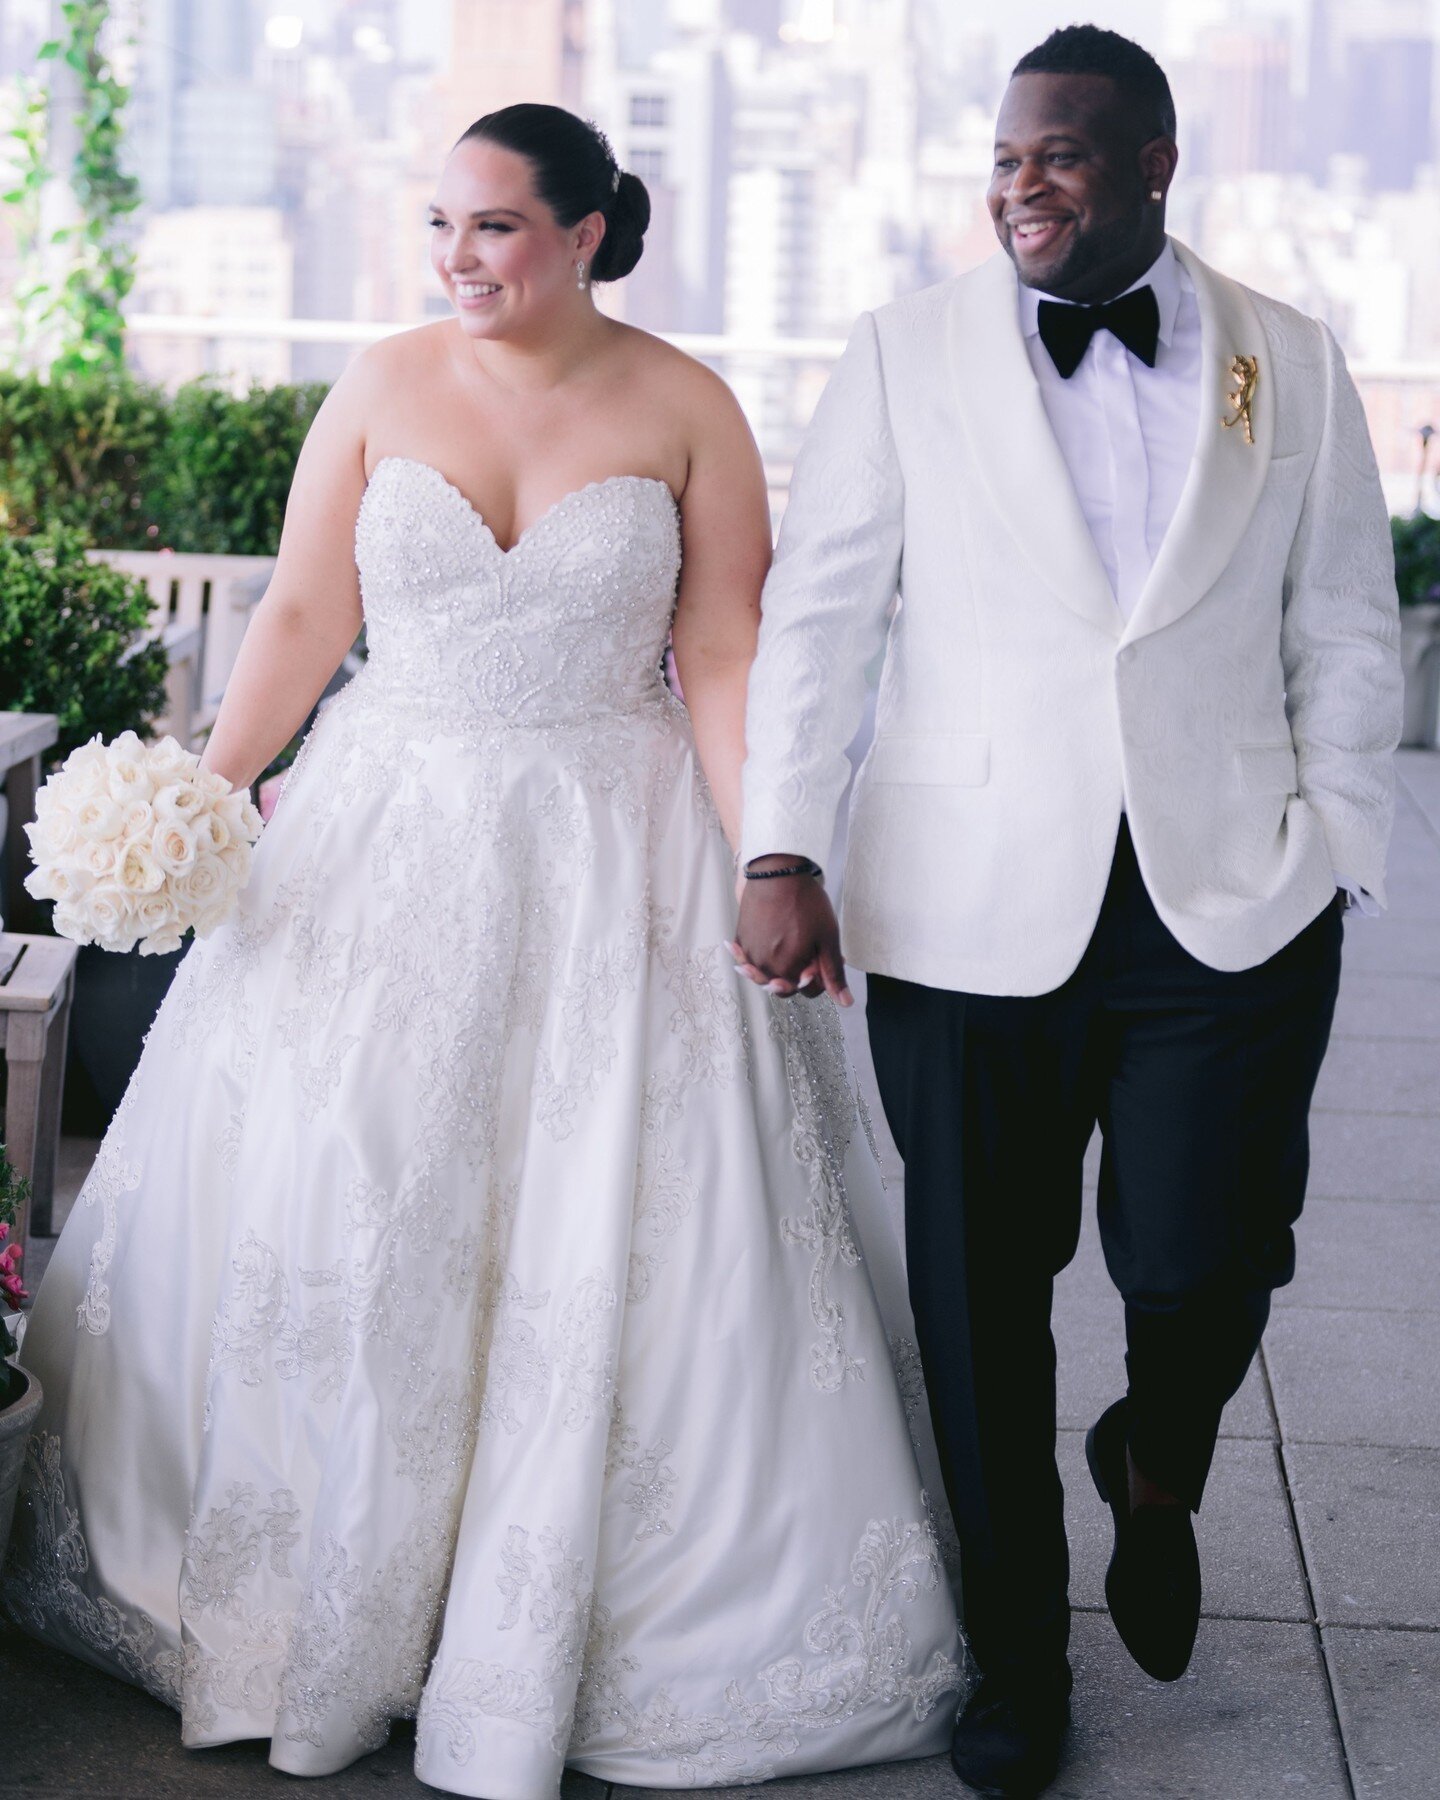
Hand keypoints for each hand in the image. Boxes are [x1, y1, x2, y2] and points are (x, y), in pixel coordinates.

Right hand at [730, 856, 852, 1005]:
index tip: (822, 957)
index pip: (808, 991)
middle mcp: (765, 968)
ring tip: (789, 946)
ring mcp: (750, 955)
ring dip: (779, 967)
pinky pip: (747, 959)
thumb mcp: (828, 938)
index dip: (819, 976)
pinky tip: (764, 946)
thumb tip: (845, 1002)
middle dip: (799, 973)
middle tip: (808, 949)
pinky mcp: (741, 940)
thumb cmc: (804, 902)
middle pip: (785, 985)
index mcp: (788, 971)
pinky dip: (756, 957)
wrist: (776, 873)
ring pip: (766, 974)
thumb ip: (834, 973)